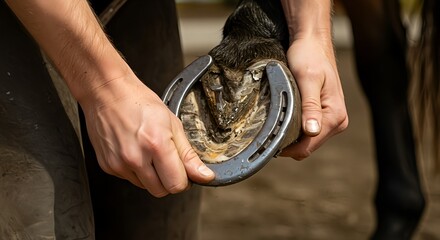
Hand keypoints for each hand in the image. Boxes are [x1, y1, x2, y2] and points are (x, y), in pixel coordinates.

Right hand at [81, 73, 214, 196]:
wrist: (107, 94)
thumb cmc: (139, 103)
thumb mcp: (172, 124)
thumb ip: (188, 155)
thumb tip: (204, 176)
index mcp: (156, 144)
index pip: (177, 184)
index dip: (185, 179)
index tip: (184, 170)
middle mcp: (136, 157)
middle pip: (161, 191)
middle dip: (169, 180)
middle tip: (167, 160)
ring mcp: (119, 164)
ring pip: (146, 187)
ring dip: (152, 176)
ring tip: (149, 152)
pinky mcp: (108, 166)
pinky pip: (130, 179)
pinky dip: (136, 171)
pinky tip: (135, 151)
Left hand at [280, 36, 347, 158]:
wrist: (311, 42)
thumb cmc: (309, 56)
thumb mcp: (307, 79)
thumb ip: (310, 106)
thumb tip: (312, 131)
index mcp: (336, 116)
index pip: (309, 145)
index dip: (288, 148)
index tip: (268, 141)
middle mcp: (338, 121)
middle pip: (308, 146)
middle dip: (289, 143)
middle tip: (268, 131)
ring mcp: (332, 119)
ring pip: (307, 140)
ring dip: (291, 135)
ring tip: (276, 122)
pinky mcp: (324, 115)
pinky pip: (307, 131)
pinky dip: (294, 129)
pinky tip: (283, 118)